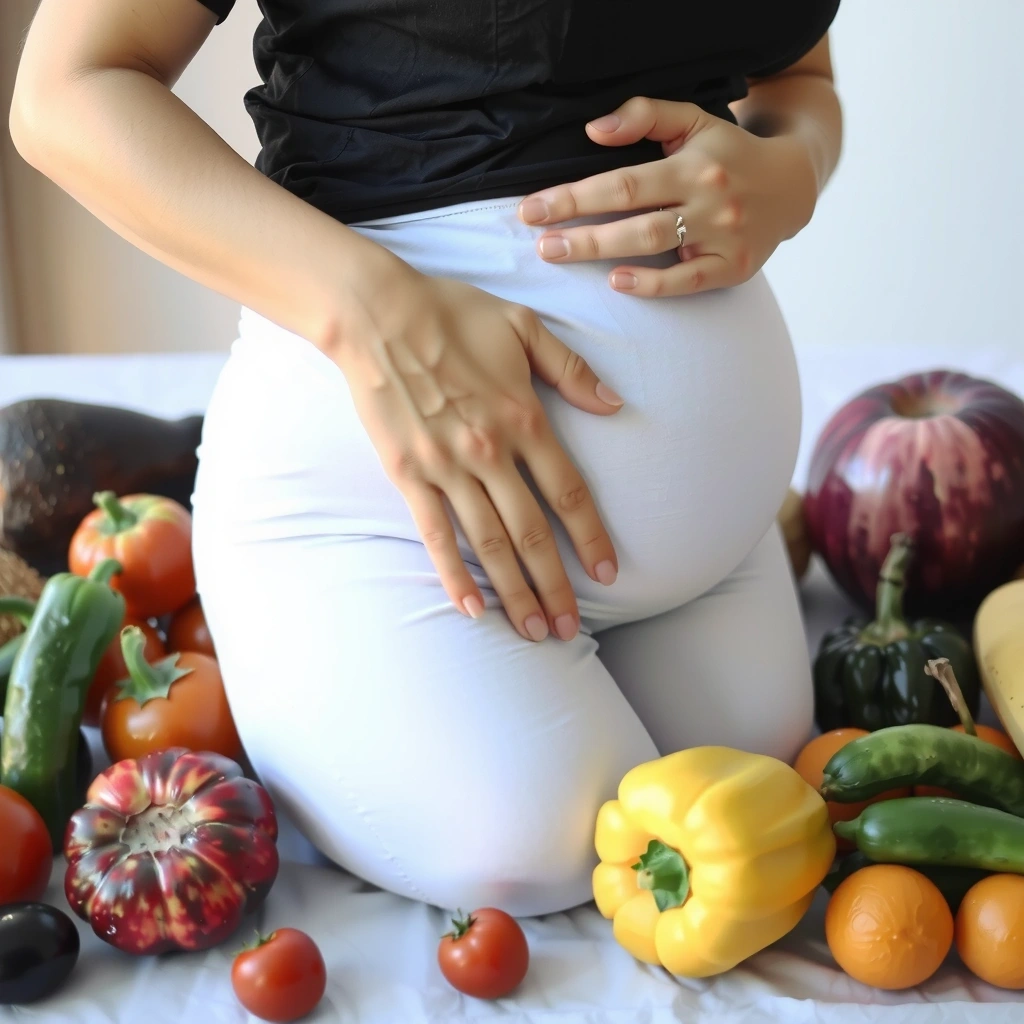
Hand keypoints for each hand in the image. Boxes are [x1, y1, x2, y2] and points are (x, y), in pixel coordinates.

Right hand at [331, 264, 623, 642]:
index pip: (568, 491)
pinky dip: (453, 574)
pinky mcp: (408, 475)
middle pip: (533, 533)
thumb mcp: (525, 326)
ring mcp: (447, 467)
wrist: (377, 314)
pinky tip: (471, 609)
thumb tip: (615, 404)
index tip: (608, 573)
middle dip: (556, 586)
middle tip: (570, 628)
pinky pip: (435, 534)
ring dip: (514, 591)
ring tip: (533, 631)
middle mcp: (490, 451)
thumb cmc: (453, 314)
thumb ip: (572, 369)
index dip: (591, 536)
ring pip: (489, 543)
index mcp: (524, 418)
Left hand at [517, 96, 818, 296]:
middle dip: (580, 231)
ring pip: (655, 246)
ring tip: (559, 255)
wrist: (791, 186)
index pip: (623, 182)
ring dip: (602, 253)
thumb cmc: (727, 153)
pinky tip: (617, 282)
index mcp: (692, 163)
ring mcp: (722, 236)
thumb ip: (644, 115)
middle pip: (633, 217)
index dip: (575, 197)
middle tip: (538, 243)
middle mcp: (708, 199)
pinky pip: (687, 283)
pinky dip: (652, 285)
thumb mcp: (692, 121)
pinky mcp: (732, 267)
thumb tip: (594, 130)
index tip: (533, 208)